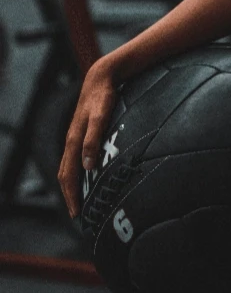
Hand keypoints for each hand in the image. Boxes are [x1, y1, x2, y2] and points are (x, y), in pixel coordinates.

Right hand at [57, 59, 119, 218]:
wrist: (101, 77)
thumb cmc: (103, 97)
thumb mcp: (101, 117)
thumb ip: (93, 139)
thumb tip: (88, 166)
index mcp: (74, 141)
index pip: (69, 176)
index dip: (72, 196)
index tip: (77, 214)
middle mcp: (72, 141)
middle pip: (66, 175)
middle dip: (70, 196)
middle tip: (78, 215)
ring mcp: (75, 137)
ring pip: (69, 167)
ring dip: (73, 186)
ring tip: (80, 201)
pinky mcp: (82, 133)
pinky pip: (75, 158)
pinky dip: (77, 172)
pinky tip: (87, 176)